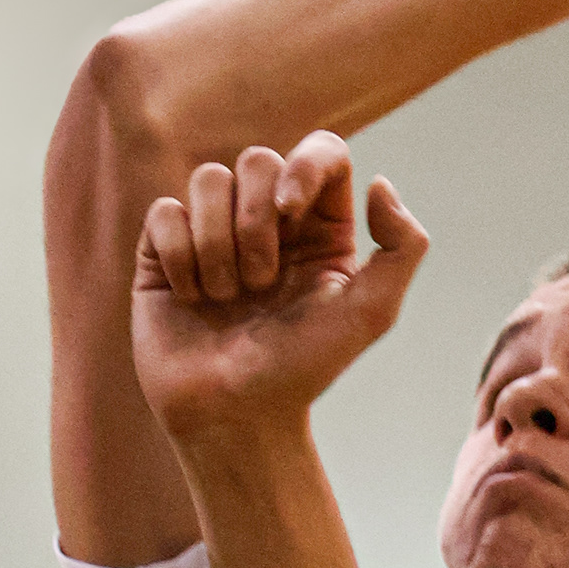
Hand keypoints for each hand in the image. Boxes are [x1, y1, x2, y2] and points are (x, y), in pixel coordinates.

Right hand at [131, 131, 427, 453]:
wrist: (234, 416)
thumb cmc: (303, 368)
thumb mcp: (371, 313)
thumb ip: (403, 247)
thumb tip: (379, 183)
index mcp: (321, 226)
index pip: (321, 151)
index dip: (303, 165)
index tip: (289, 209)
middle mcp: (267, 220)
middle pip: (257, 159)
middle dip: (254, 222)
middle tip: (260, 284)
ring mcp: (213, 231)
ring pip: (208, 179)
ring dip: (216, 244)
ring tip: (225, 297)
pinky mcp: (165, 251)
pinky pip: (165, 212)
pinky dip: (180, 256)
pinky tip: (192, 296)